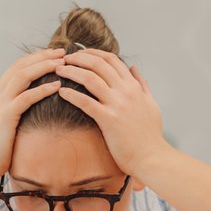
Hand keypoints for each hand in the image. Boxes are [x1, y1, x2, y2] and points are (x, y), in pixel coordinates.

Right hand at [0, 48, 64, 178]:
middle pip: (20, 65)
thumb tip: (34, 106)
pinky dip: (42, 89)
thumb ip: (15, 110)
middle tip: (62, 51)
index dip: (36, 58)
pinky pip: (26, 97)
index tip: (53, 54)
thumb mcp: (5, 124)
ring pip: (22, 75)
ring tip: (62, 63)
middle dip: (42, 56)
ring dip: (43, 66)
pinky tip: (57, 85)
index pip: (17, 67)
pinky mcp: (4, 116)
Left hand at [52, 50, 168, 176]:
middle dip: (78, 57)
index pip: (112, 59)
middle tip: (64, 59)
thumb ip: (142, 84)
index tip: (79, 54)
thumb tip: (133, 68)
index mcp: (134, 86)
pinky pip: (85, 102)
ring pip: (90, 78)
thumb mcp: (151, 103)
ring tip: (58, 71)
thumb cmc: (151, 135)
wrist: (152, 157)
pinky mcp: (108, 120)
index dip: (93, 53)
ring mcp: (117, 104)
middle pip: (98, 64)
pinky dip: (71, 94)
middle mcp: (126, 91)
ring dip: (71, 71)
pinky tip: (61, 92)